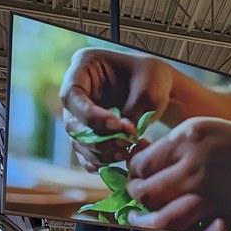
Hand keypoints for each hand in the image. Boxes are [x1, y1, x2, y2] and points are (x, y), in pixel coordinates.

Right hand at [59, 48, 171, 170]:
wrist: (159, 89)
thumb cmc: (154, 80)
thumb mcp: (148, 90)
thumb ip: (132, 113)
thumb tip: (119, 139)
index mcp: (85, 66)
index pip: (72, 94)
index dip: (90, 115)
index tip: (117, 125)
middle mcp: (77, 90)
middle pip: (72, 122)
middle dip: (99, 138)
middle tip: (125, 143)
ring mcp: (80, 113)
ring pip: (78, 141)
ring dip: (101, 153)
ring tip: (127, 152)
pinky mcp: (88, 132)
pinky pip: (85, 153)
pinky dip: (99, 162)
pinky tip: (115, 164)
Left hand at [125, 117, 230, 230]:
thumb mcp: (198, 127)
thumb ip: (167, 144)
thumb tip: (137, 156)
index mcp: (187, 141)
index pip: (142, 165)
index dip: (132, 171)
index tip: (136, 173)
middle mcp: (196, 169)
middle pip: (146, 194)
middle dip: (135, 196)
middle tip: (136, 194)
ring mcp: (209, 196)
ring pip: (163, 221)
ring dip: (146, 223)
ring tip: (140, 219)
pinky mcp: (222, 215)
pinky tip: (171, 227)